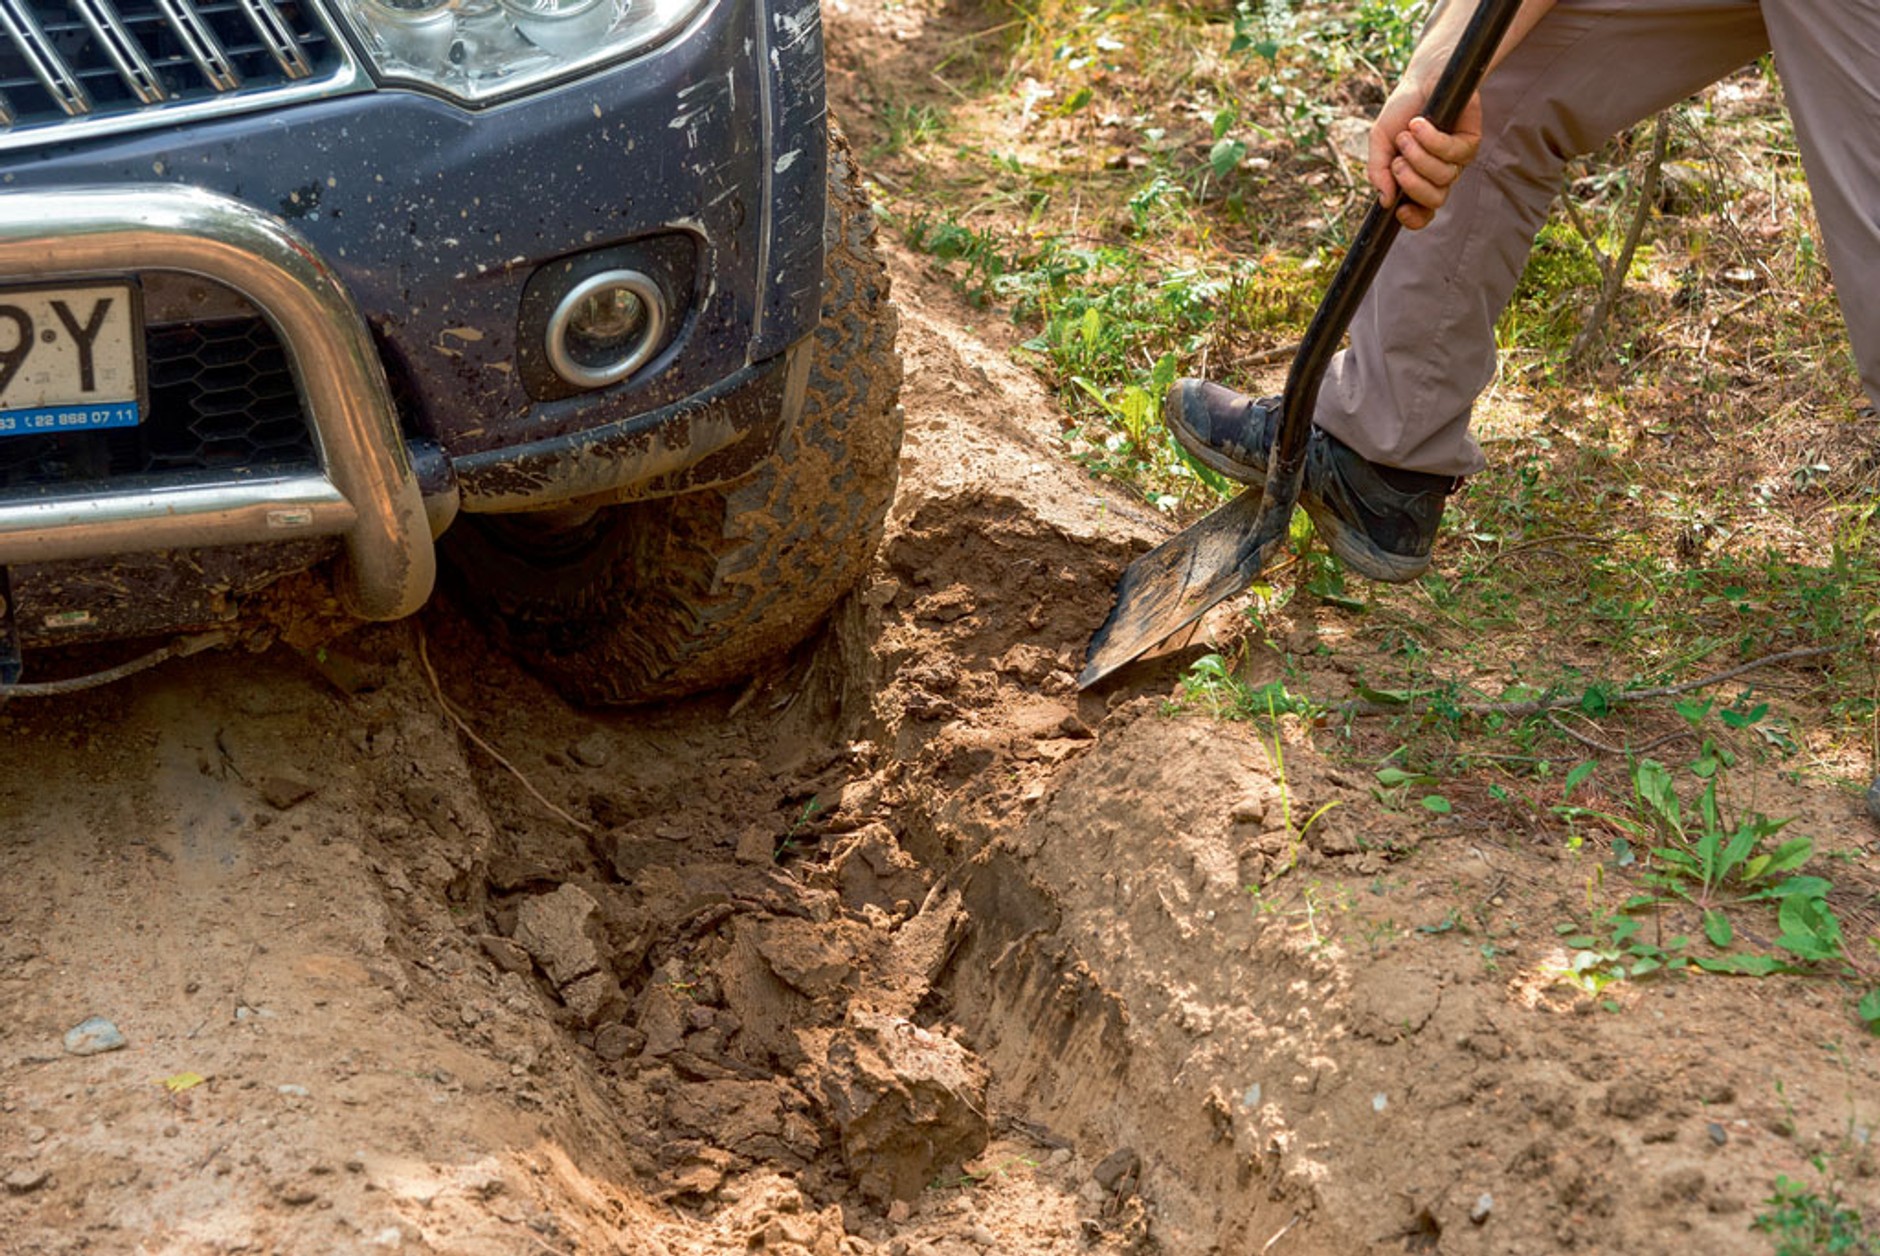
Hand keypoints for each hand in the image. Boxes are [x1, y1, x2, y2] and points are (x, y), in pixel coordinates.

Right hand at [1367, 76, 1483, 229]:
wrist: (1420, 79)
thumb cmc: (1401, 111)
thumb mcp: (1380, 141)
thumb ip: (1377, 172)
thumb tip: (1384, 201)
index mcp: (1417, 179)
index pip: (1421, 212)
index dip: (1414, 218)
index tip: (1398, 210)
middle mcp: (1439, 174)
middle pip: (1434, 199)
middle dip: (1412, 184)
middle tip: (1398, 162)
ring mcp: (1456, 160)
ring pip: (1443, 177)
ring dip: (1420, 157)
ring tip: (1407, 134)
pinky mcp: (1470, 142)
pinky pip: (1453, 153)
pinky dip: (1433, 139)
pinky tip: (1420, 123)